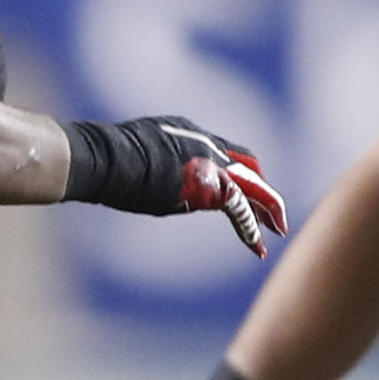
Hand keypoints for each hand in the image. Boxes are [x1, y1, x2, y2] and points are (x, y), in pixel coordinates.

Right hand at [62, 115, 289, 255]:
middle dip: (261, 191)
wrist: (105, 158)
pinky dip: (249, 228)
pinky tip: (258, 246)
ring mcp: (210, 164)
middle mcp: (206, 145)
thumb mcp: (135, 153)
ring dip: (265, 212)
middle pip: (247, 167)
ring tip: (275, 232)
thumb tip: (150, 182)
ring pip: (251, 188)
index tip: (241, 190)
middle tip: (273, 213)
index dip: (237, 172)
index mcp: (188, 133)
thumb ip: (155, 164)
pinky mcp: (209, 187)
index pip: (223, 152)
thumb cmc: (103, 157)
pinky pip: (240, 210)